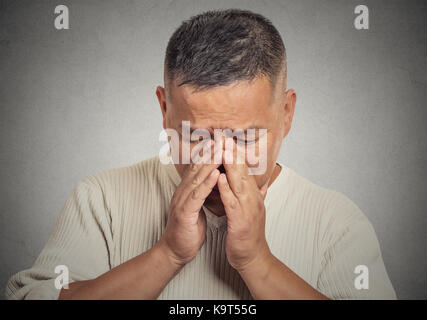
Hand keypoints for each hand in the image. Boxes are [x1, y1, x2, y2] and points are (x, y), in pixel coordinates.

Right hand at [159, 148, 221, 266]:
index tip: (220, 140)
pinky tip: (216, 173)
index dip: (208, 153)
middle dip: (210, 151)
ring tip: (221, 148)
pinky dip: (207, 183)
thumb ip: (203, 193)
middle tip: (221, 136)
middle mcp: (183, 191)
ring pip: (197, 177)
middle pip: (197, 167)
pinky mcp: (185, 212)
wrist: (176, 250)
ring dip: (210, 161)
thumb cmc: (189, 230)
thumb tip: (213, 182)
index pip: (198, 167)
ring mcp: (182, 200)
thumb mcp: (197, 207)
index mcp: (187, 190)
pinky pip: (198, 195)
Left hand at [217, 146, 270, 272]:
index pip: (244, 170)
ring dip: (230, 165)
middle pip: (242, 171)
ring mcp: (248, 209)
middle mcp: (253, 198)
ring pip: (239, 182)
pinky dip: (226, 188)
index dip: (236, 154)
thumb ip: (258, 194)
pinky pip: (232, 202)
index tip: (227, 138)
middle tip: (225, 135)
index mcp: (253, 195)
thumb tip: (264, 183)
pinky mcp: (241, 220)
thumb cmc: (248, 233)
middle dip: (233, 152)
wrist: (253, 257)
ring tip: (222, 149)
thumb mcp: (254, 210)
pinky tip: (220, 177)